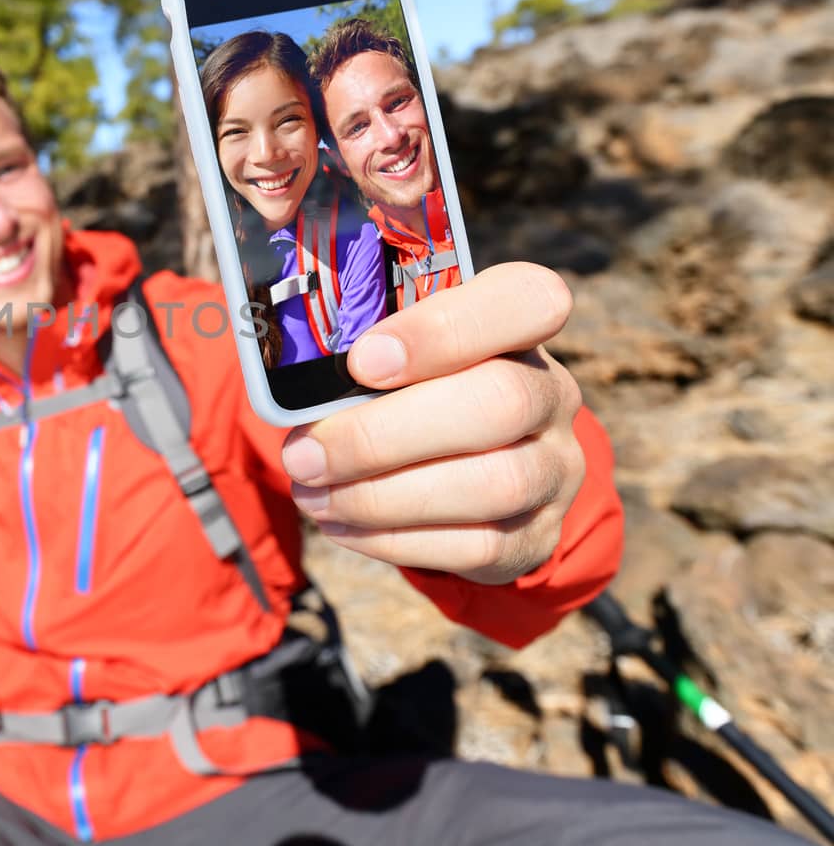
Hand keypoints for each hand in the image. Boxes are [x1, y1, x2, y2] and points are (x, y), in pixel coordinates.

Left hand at [282, 262, 585, 585]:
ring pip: (492, 485)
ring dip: (381, 495)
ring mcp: (556, 468)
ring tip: (310, 494)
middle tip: (303, 453)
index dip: (444, 329)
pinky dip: (394, 538)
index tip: (360, 361)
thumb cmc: (411, 387)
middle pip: (498, 404)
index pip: (527, 299)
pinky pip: (476, 546)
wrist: (467, 467)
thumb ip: (363, 350)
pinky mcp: (538, 535)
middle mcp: (552, 393)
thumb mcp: (398, 350)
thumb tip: (289, 389)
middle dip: (382, 435)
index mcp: (521, 325)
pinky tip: (340, 523)